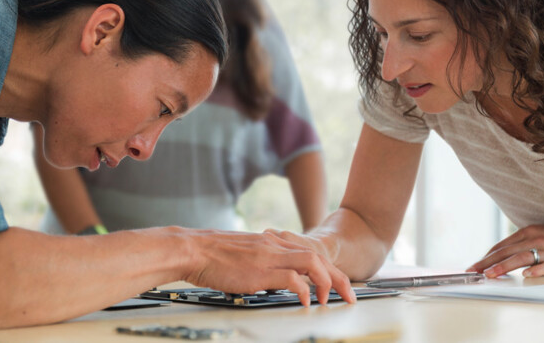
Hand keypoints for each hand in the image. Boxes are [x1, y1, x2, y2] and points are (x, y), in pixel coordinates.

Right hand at [184, 228, 354, 305]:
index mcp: (271, 242)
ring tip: (330, 300)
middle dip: (338, 278)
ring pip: (311, 263)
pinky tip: (305, 301)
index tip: (338, 286)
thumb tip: (272, 279)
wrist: (194, 249)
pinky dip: (304, 290)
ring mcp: (268, 256)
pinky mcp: (260, 270)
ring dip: (327, 282)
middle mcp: (274, 246)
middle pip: (318, 258)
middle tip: (349, 296)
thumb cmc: (212, 256)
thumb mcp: (244, 255)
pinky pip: (292, 278)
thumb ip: (262, 262)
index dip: (328, 270)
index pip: (309, 253)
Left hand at [467, 224, 543, 277]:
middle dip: (487, 262)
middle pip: (507, 252)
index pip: (501, 246)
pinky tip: (526, 275)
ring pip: (522, 257)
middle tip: (474, 271)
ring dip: (504, 266)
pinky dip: (536, 270)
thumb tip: (500, 255)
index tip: (475, 265)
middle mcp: (535, 239)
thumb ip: (520, 243)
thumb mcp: (537, 235)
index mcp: (527, 232)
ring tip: (491, 274)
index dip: (486, 256)